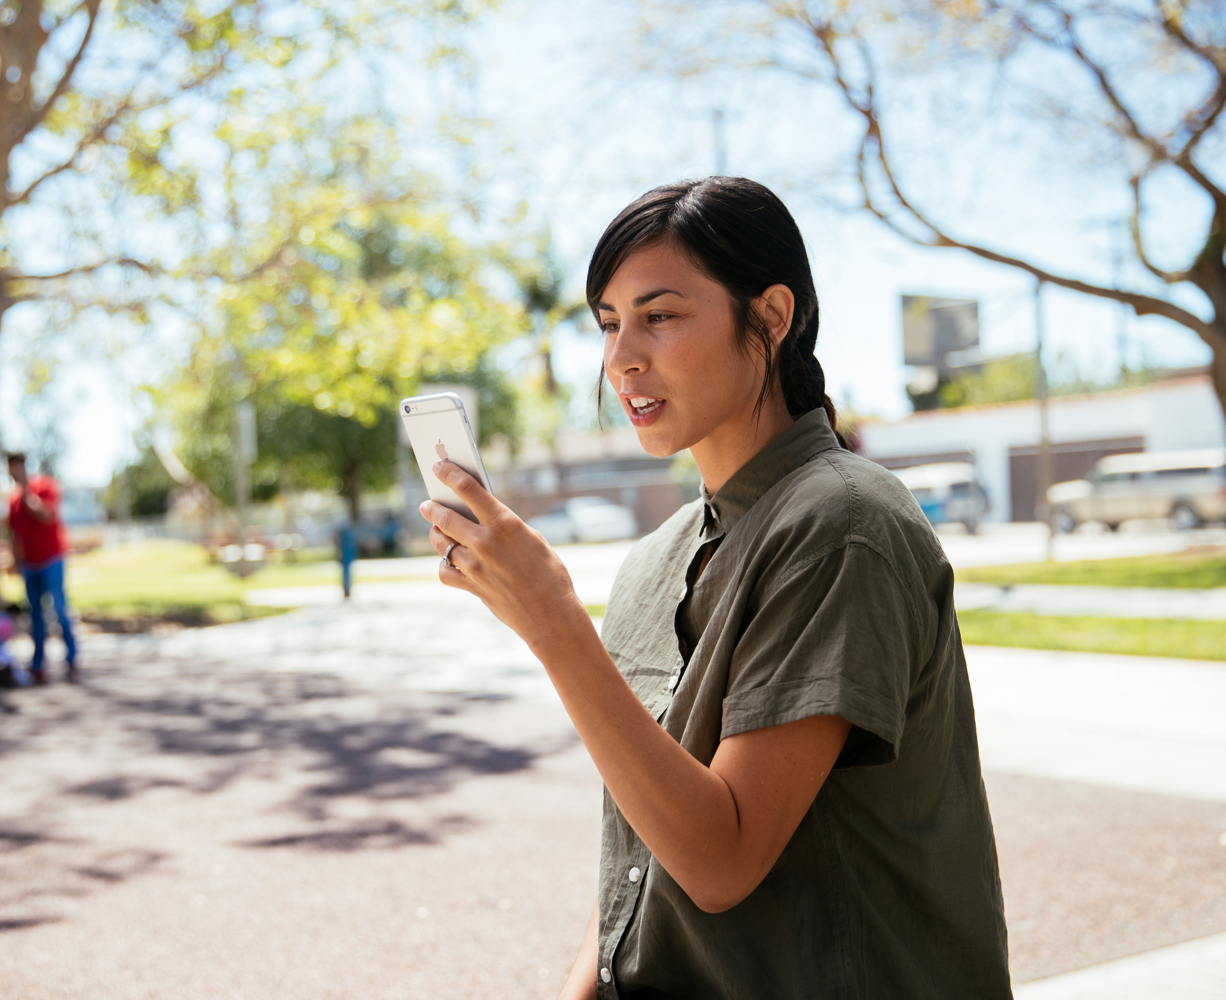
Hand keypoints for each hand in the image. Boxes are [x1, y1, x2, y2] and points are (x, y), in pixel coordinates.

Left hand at [419, 462, 589, 649]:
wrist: (551, 614)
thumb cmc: (550, 574)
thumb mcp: (533, 540)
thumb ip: (506, 527)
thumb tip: (485, 519)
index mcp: (505, 523)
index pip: (469, 490)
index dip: (450, 475)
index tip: (438, 467)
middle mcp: (485, 542)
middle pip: (446, 517)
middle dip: (433, 508)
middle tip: (427, 504)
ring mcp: (475, 566)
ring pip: (441, 543)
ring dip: (436, 534)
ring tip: (436, 530)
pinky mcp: (471, 587)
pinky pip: (445, 571)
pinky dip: (445, 565)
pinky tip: (449, 561)